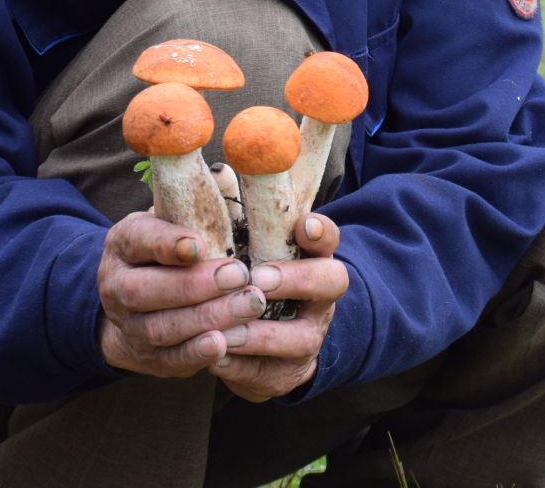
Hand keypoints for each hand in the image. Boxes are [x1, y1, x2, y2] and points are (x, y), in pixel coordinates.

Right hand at [96, 212, 268, 377]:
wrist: (136, 305)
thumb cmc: (170, 250)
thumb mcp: (173, 219)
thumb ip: (198, 201)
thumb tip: (227, 172)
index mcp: (123, 243)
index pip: (139, 240)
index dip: (166, 244)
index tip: (198, 244)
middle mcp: (116, 285)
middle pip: (144, 291)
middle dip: (194, 285)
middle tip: (239, 275)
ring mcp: (129, 325)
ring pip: (160, 328)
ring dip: (206, 318)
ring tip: (247, 305)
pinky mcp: (147, 358)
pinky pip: (169, 360)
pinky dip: (196, 354)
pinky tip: (224, 343)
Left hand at [210, 212, 348, 401]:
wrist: (264, 346)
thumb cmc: (249, 280)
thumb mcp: (248, 248)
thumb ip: (239, 215)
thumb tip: (218, 171)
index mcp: (311, 258)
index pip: (327, 237)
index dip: (320, 231)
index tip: (302, 225)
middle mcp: (319, 297)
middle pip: (330, 282)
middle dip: (296, 280)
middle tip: (259, 280)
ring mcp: (308, 337)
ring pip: (300, 338)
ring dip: (263, 335)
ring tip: (229, 331)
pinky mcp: (286, 373)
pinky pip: (268, 374)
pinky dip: (240, 367)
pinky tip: (215, 357)